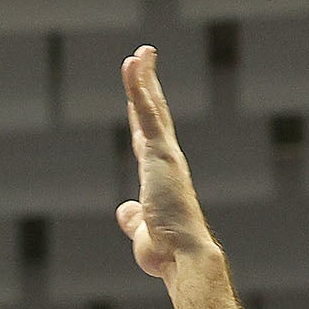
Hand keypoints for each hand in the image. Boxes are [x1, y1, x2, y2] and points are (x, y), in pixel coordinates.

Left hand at [115, 44, 219, 284]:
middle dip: (148, 86)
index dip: (141, 115)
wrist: (183, 257)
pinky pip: (148, 111)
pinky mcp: (161, 152)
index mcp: (160, 177)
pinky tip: (133, 64)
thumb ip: (133, 218)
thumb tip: (125, 210)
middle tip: (144, 58)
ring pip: (153, 106)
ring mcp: (165, 154)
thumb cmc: (167, 252)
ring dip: (145, 77)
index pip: (147, 138)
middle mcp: (167, 160)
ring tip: (140, 52)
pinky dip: (140, 86)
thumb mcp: (142, 232)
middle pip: (155, 114)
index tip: (138, 97)